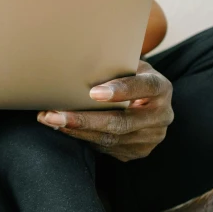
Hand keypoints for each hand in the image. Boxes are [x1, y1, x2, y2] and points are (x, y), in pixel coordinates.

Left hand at [38, 61, 173, 161]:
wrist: (147, 103)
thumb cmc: (131, 77)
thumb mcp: (130, 66)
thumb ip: (115, 64)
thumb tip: (79, 60)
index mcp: (161, 88)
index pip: (144, 88)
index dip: (121, 90)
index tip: (93, 93)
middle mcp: (161, 116)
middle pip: (121, 122)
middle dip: (85, 120)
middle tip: (55, 115)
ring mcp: (151, 138)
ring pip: (110, 139)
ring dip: (77, 131)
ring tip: (50, 120)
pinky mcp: (138, 152)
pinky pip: (107, 148)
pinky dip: (83, 138)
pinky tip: (63, 128)